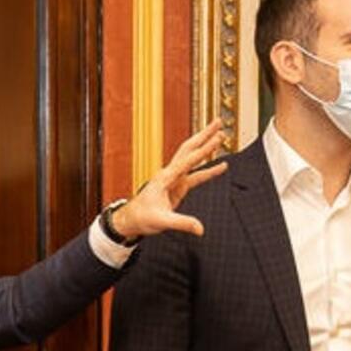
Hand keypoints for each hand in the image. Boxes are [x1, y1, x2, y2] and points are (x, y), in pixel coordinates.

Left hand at [112, 119, 228, 238]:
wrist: (131, 220)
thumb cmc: (141, 217)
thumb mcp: (162, 221)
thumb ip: (182, 223)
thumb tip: (200, 228)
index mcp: (166, 177)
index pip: (189, 160)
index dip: (204, 150)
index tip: (217, 139)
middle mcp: (170, 173)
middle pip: (189, 148)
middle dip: (204, 135)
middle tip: (218, 122)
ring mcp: (174, 178)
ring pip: (192, 157)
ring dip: (206, 146)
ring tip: (220, 135)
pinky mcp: (178, 186)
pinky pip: (196, 174)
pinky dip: (208, 169)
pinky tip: (220, 166)